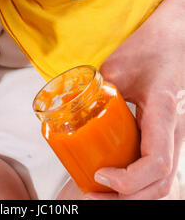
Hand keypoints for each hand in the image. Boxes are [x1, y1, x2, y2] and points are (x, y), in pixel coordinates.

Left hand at [57, 0, 184, 199]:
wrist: (171, 41)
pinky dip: (136, 183)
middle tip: (93, 196)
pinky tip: (114, 179)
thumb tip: (66, 112)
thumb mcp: (117, 67)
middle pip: (160, 184)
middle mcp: (174, 130)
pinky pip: (156, 169)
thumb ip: (95, 91)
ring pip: (161, 182)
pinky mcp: (166, 136)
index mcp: (163, 112)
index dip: (129, 180)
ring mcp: (173, 135)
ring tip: (100, 193)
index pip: (156, 163)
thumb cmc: (148, 49)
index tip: (100, 174)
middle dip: (127, 199)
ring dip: (132, 196)